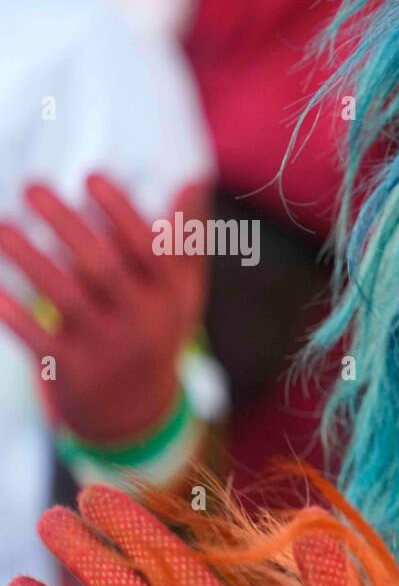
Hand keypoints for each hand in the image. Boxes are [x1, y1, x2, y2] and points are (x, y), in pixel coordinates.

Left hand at [0, 176, 209, 441]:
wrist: (135, 407)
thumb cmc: (157, 328)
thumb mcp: (182, 291)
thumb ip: (186, 239)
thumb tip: (193, 180)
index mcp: (170, 297)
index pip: (150, 250)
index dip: (122, 214)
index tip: (91, 177)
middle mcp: (143, 322)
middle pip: (104, 268)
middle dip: (66, 225)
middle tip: (33, 186)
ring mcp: (108, 349)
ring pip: (66, 298)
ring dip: (30, 259)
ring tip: (0, 225)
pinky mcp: (73, 371)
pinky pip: (37, 337)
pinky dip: (12, 312)